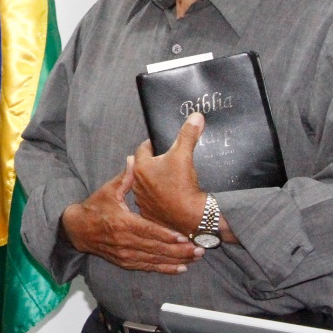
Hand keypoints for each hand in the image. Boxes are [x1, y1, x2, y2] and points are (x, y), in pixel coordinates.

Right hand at [61, 156, 202, 273]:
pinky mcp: (125, 262)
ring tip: (195, 258)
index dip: (167, 235)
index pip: (148, 231)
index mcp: (122, 223)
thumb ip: (125, 178)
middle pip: (156, 248)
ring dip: (176, 260)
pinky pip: (148, 267)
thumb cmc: (95, 208)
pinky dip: (164, 269)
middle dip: (179, 250)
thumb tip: (134, 158)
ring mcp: (125, 254)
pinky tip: (180, 268)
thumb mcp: (108, 191)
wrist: (78, 229)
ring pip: (155, 259)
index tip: (184, 237)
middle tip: (200, 249)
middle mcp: (125, 241)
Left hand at [132, 112, 206, 236]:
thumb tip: (196, 116)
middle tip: (167, 159)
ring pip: (146, 184)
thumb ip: (188, 134)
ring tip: (169, 176)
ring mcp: (142, 199)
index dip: (153, 144)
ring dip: (154, 179)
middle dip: (154, 161)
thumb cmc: (183, 185)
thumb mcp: (185, 155)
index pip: (143, 148)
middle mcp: (137, 183)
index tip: (162, 143)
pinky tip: (169, 194)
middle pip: (143, 166)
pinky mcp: (149, 213)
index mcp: (141, 167)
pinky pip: (151, 200)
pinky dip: (158, 196)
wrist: (191, 217)